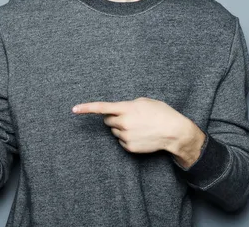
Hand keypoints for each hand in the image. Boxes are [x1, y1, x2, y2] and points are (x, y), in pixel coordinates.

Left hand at [72, 97, 186, 153]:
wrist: (174, 132)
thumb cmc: (160, 113)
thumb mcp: (143, 102)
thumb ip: (127, 104)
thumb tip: (118, 110)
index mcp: (125, 108)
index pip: (101, 108)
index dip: (86, 108)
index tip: (74, 109)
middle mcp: (123, 122)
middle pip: (107, 120)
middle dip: (114, 118)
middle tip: (128, 118)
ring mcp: (125, 136)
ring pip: (114, 131)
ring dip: (121, 128)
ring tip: (138, 127)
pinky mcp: (128, 147)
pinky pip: (120, 141)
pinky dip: (127, 138)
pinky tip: (140, 135)